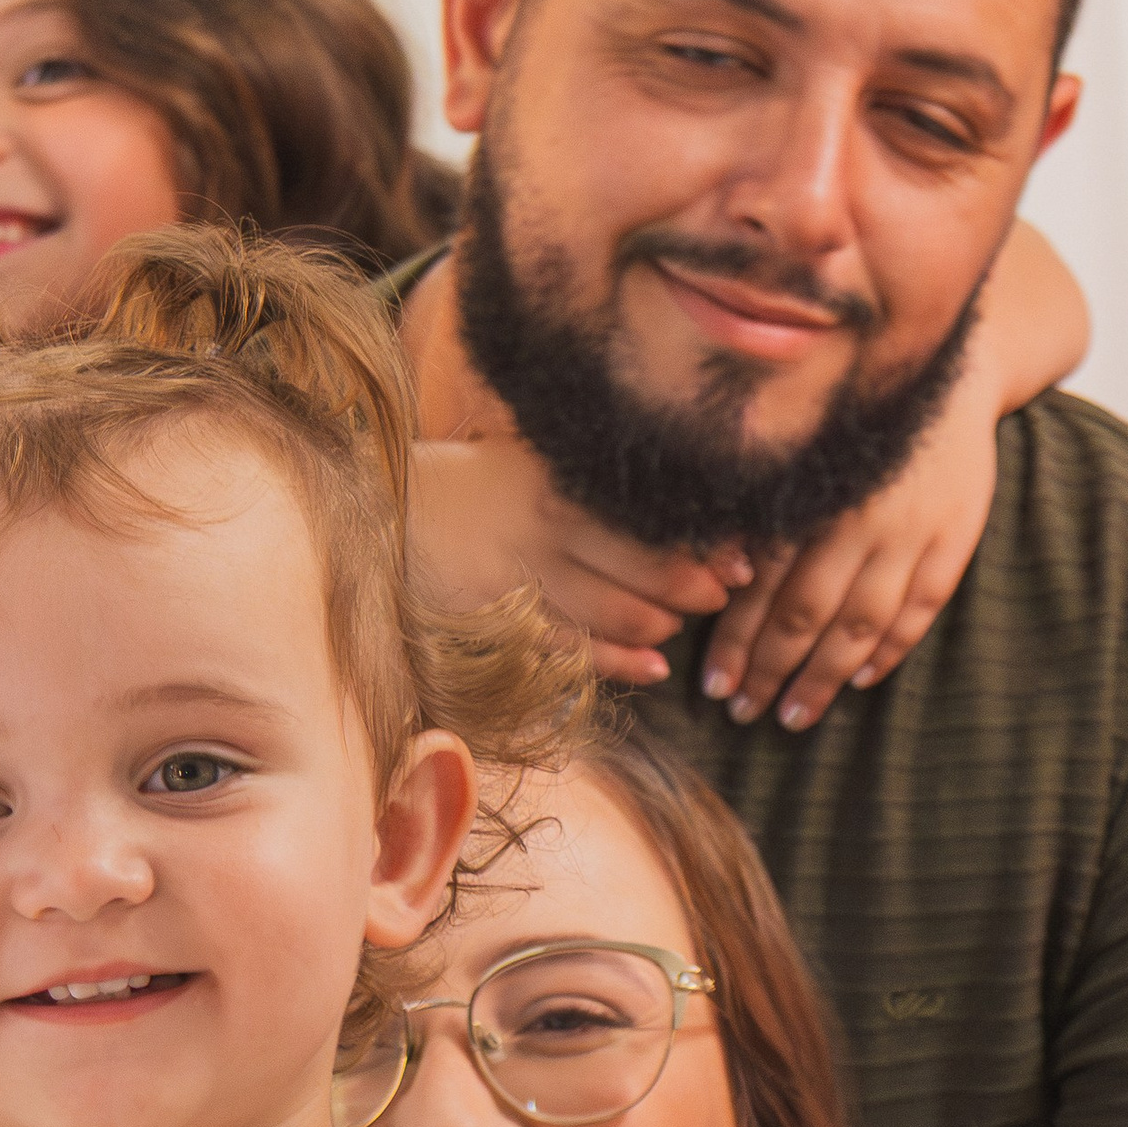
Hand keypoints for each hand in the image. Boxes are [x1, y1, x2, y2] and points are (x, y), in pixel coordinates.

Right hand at [409, 432, 743, 683]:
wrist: (383, 517)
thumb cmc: (465, 485)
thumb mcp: (528, 460)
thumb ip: (592, 480)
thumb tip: (675, 499)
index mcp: (562, 483)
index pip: (657, 517)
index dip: (709, 544)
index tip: (744, 556)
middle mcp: (550, 531)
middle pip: (652, 569)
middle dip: (698, 589)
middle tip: (719, 593)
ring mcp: (526, 583)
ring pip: (622, 615)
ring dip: (662, 625)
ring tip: (675, 622)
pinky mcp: (505, 627)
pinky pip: (580, 654)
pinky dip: (625, 664)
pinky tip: (654, 666)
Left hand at [698, 369, 1000, 727]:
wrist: (951, 371)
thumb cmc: (852, 418)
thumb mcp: (798, 448)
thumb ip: (759, 511)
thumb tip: (712, 572)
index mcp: (810, 498)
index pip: (762, 587)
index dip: (735, 641)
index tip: (714, 686)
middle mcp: (858, 518)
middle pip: (807, 615)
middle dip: (771, 671)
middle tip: (744, 712)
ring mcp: (913, 530)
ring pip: (863, 622)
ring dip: (825, 677)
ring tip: (794, 715)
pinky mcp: (956, 534)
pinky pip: (923, 607)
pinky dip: (892, 648)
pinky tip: (863, 680)